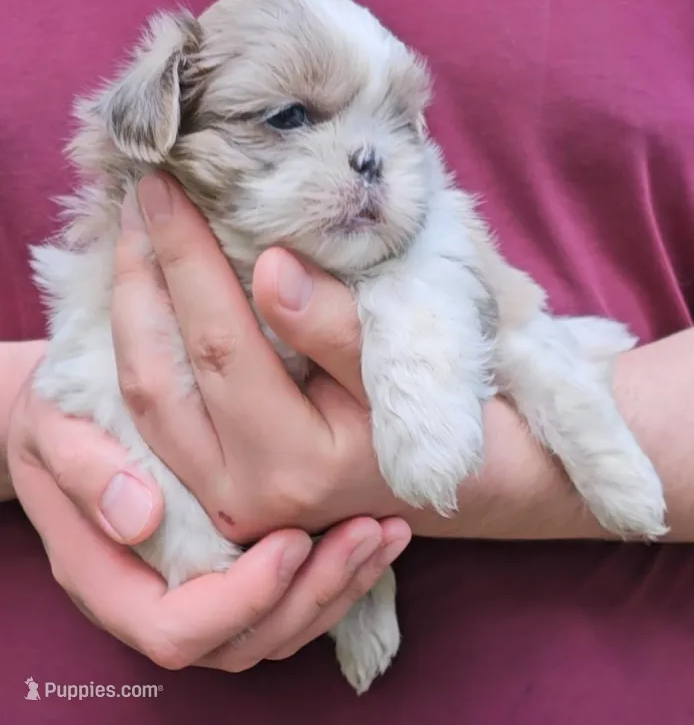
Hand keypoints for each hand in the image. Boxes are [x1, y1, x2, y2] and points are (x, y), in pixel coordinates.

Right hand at [8, 377, 410, 669]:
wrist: (74, 414)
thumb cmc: (61, 419)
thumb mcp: (53, 429)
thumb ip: (84, 470)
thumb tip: (139, 516)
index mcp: (111, 579)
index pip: (175, 630)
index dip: (239, 598)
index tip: (289, 541)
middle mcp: (162, 596)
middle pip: (242, 642)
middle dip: (311, 595)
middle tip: (364, 534)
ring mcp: (204, 586)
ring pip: (279, 627)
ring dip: (340, 586)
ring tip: (385, 533)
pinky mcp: (238, 564)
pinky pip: (294, 595)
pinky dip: (343, 571)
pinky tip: (379, 529)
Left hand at [113, 172, 406, 543]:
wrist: (446, 476)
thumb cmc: (434, 414)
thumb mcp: (405, 365)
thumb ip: (338, 324)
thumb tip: (270, 266)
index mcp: (297, 465)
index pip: (222, 346)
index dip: (187, 262)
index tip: (165, 188)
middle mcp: (242, 495)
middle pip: (160, 377)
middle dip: (141, 279)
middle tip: (140, 201)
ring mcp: (217, 501)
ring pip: (142, 400)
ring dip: (130, 312)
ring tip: (135, 238)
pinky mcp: (208, 491)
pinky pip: (150, 415)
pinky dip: (141, 347)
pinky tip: (147, 295)